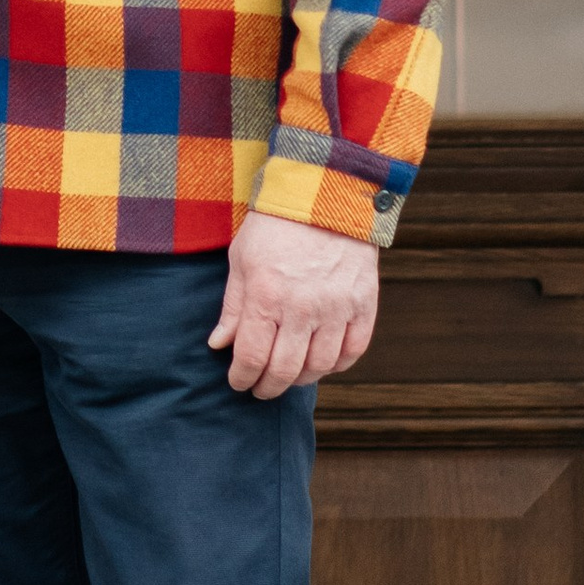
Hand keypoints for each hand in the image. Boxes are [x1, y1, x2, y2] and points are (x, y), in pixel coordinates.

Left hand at [210, 212, 379, 396]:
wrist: (324, 195)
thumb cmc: (275, 226)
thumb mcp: (241, 260)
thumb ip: (233, 306)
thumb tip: (220, 344)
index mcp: (267, 295)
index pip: (252, 356)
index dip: (242, 377)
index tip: (238, 382)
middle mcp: (303, 307)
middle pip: (285, 369)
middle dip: (268, 386)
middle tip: (260, 389)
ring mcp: (337, 308)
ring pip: (320, 366)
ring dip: (301, 378)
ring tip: (289, 376)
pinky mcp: (364, 305)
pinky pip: (352, 351)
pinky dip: (336, 364)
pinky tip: (322, 362)